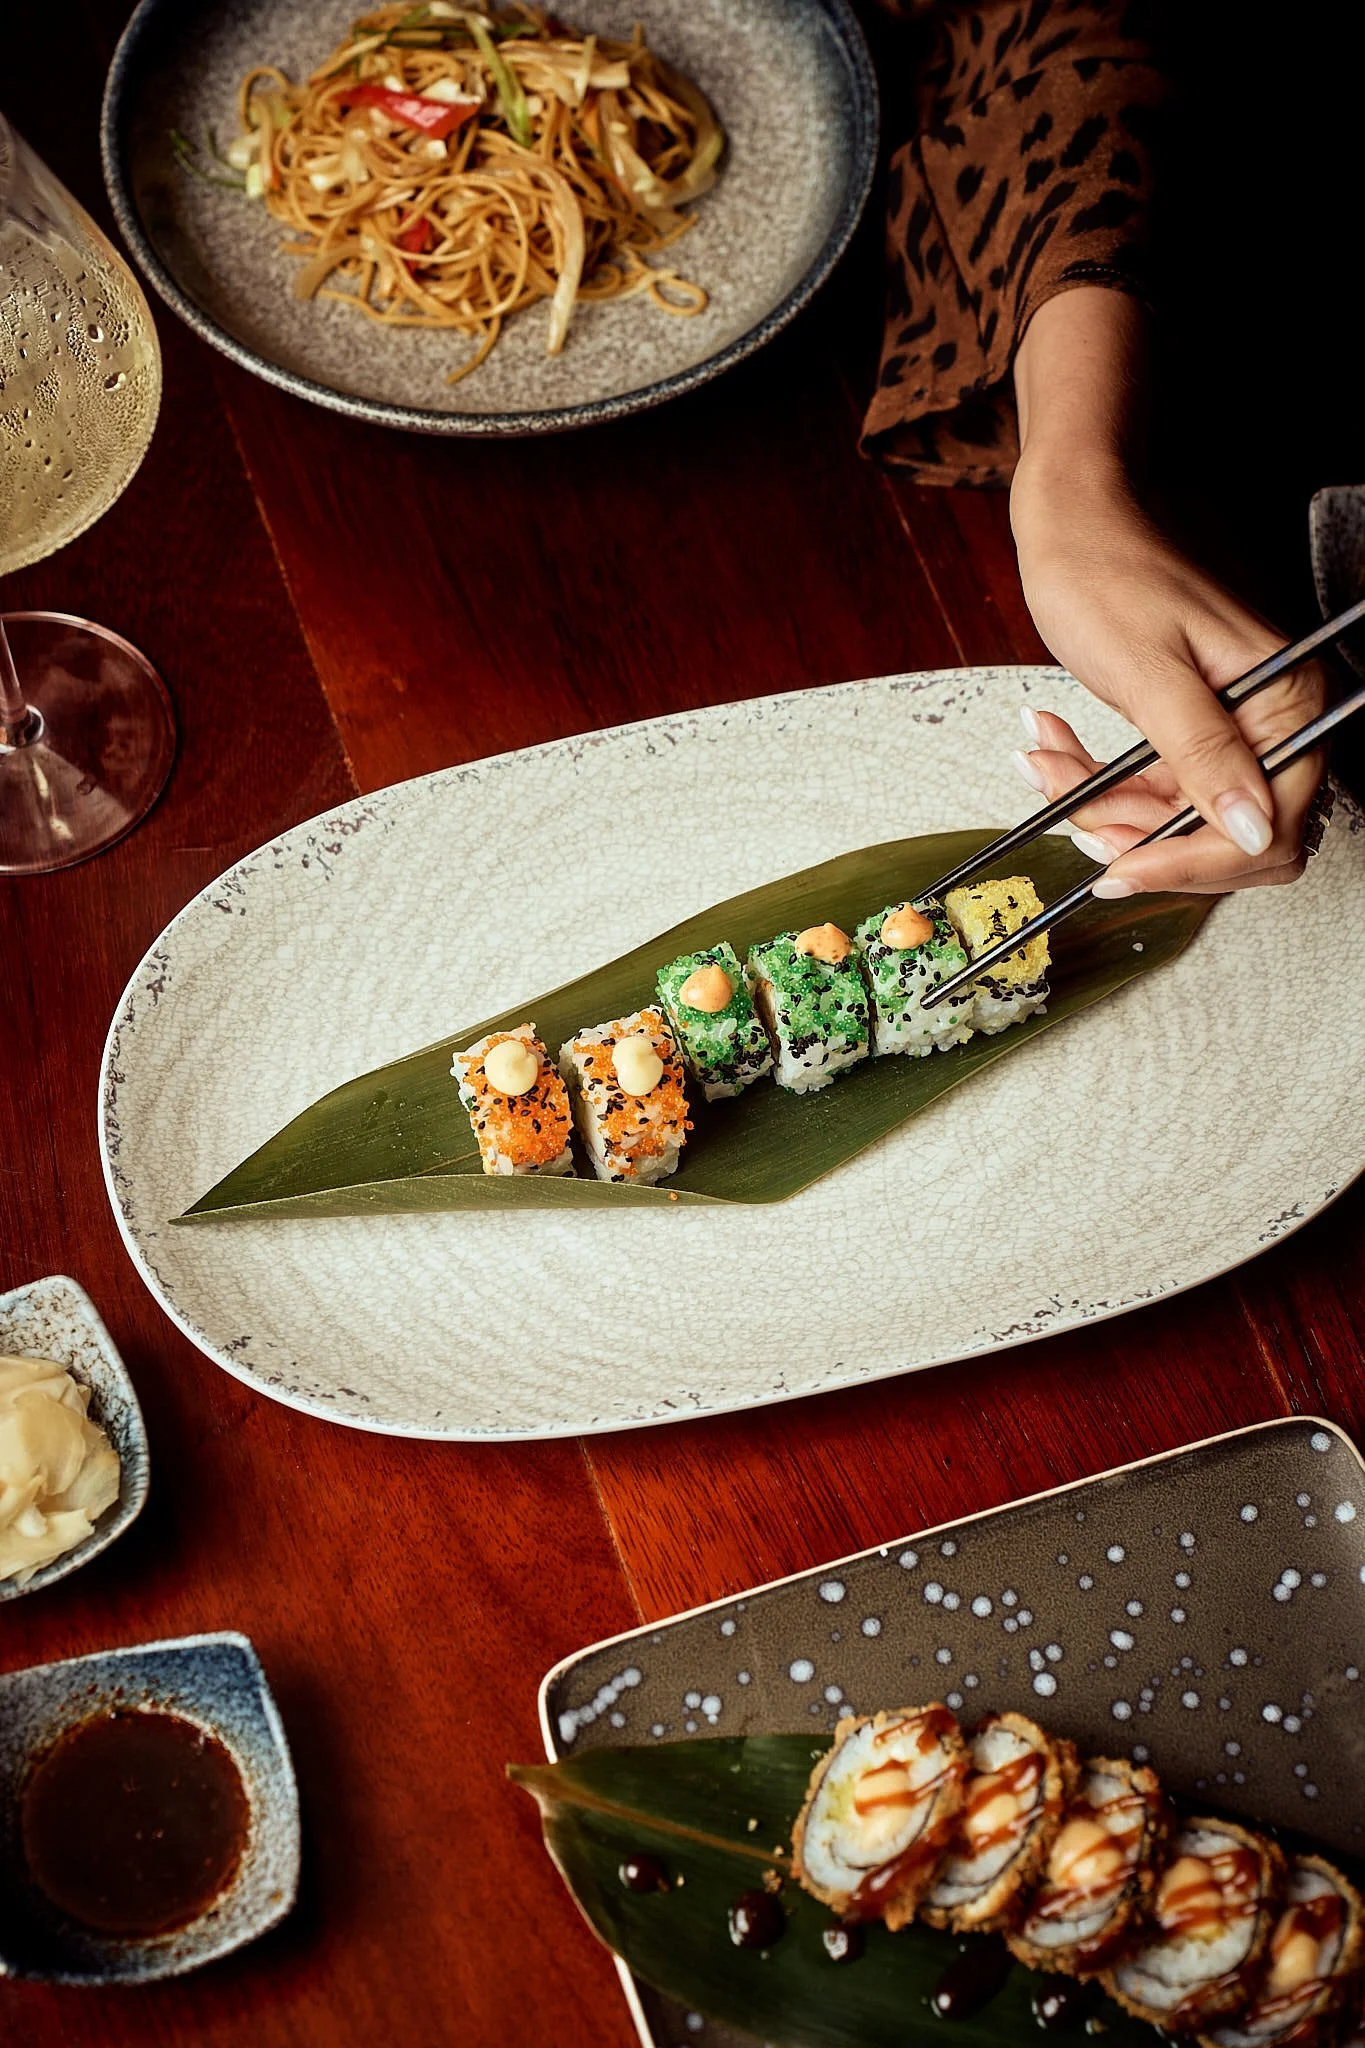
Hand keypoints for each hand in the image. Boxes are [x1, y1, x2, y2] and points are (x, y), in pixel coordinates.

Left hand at [1010, 479, 1325, 897]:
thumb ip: (1203, 753)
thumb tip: (1254, 827)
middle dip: (1142, 835)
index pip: (1267, 824)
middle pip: (1226, 833)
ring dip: (1102, 805)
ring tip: (1044, 762)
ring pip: (1175, 816)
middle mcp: (1273, 717)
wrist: (1072, 520)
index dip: (1194, 860)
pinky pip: (1150, 786)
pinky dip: (1096, 781)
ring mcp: (1231, 725)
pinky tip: (1051, 750)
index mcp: (1286, 698)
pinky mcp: (1188, 727)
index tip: (1122, 870)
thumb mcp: (1149, 670)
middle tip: (1078, 818)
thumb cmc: (1107, 571)